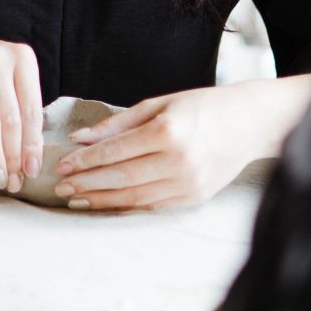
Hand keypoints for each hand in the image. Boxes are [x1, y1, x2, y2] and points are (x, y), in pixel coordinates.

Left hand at [54, 84, 258, 210]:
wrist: (248, 124)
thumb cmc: (201, 107)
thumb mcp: (159, 104)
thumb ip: (118, 123)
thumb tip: (80, 138)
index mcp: (168, 131)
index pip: (116, 151)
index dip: (85, 161)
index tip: (62, 165)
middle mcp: (178, 161)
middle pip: (121, 178)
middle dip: (87, 184)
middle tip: (61, 187)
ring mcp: (188, 184)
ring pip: (134, 198)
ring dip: (101, 200)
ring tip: (77, 199)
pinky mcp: (194, 198)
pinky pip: (152, 206)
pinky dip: (126, 206)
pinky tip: (106, 204)